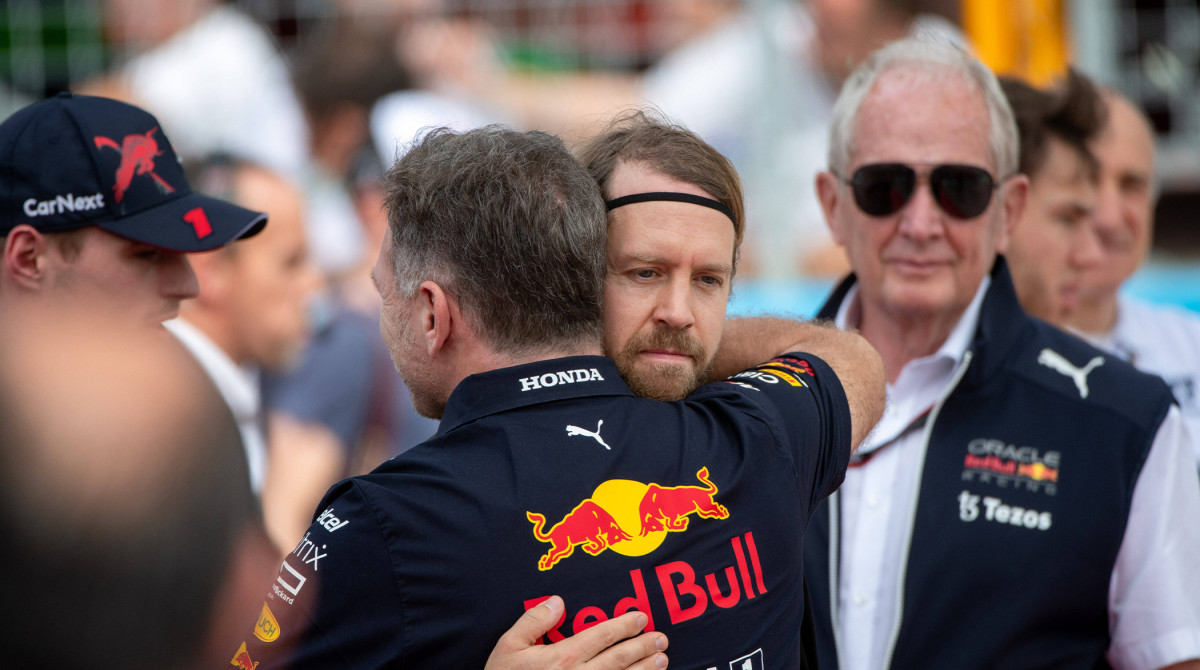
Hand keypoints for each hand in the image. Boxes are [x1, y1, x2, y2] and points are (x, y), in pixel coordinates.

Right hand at [485, 596, 667, 669]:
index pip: (602, 635)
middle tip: (661, 639)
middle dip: (643, 646)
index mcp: (563, 657)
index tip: (641, 618)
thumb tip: (558, 600)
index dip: (625, 625)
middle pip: (619, 658)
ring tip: (662, 660)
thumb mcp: (508, 646)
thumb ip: (534, 620)